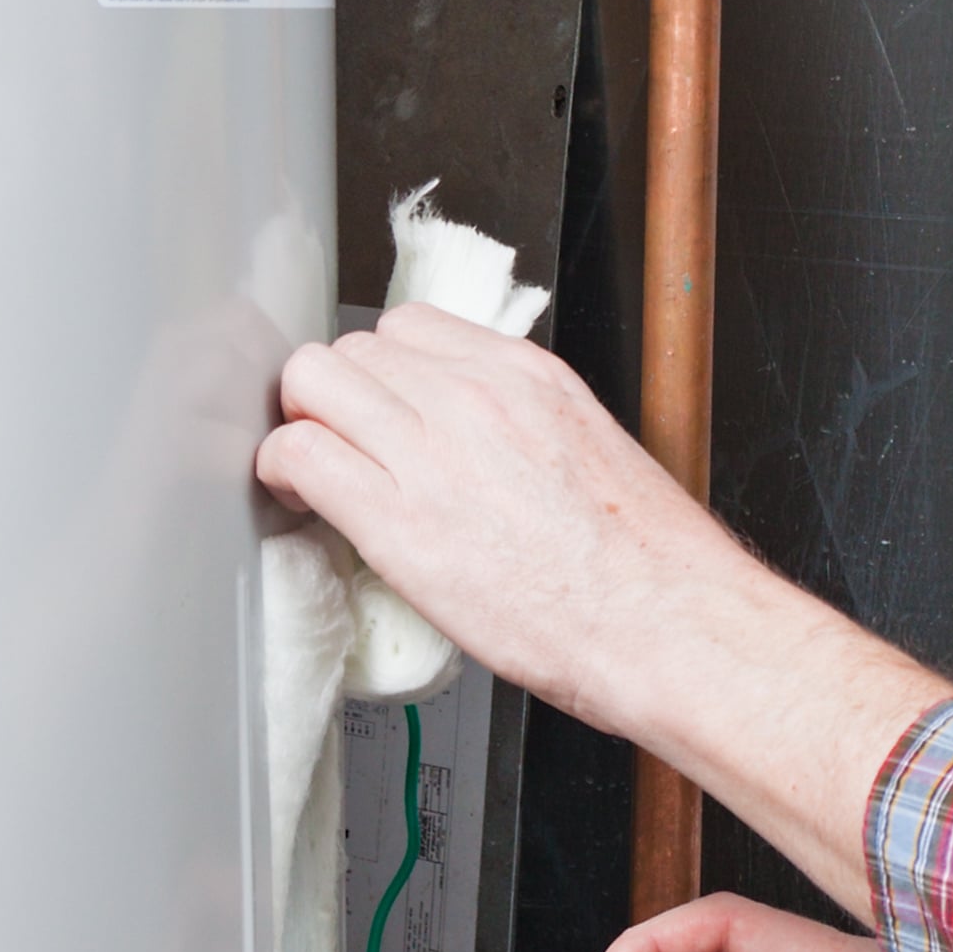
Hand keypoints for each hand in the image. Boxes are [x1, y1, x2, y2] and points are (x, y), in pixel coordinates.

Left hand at [257, 318, 951, 908]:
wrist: (669, 624)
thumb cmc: (648, 565)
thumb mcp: (589, 450)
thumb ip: (522, 426)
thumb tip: (476, 444)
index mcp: (526, 375)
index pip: (409, 328)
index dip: (382, 372)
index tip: (379, 411)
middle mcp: (475, 395)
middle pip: (352, 348)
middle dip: (335, 396)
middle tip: (341, 446)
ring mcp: (434, 449)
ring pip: (313, 382)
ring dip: (302, 423)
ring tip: (317, 473)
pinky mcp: (399, 519)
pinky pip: (300, 453)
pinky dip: (283, 471)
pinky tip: (299, 501)